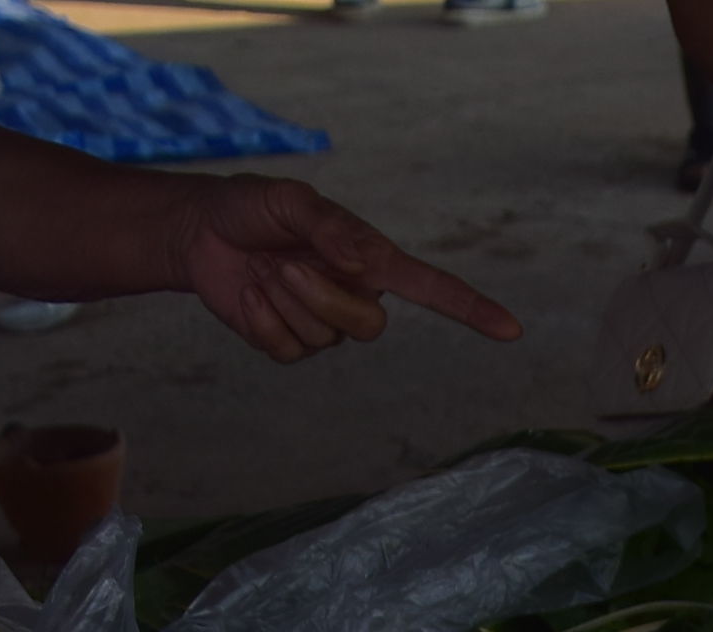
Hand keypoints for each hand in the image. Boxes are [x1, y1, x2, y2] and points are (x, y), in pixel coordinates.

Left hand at [175, 176, 521, 359]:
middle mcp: (356, 295)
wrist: (202, 232)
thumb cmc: (251, 207)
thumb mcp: (288, 199)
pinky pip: (289, 352)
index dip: (471, 310)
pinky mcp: (290, 344)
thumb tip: (361, 263)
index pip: (433, 289)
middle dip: (323, 299)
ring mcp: (324, 324)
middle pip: (370, 327)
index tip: (510, 329)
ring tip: (264, 270)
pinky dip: (263, 323)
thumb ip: (327, 226)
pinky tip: (250, 296)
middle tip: (284, 265)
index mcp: (372, 259)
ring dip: (286, 302)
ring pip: (326, 339)